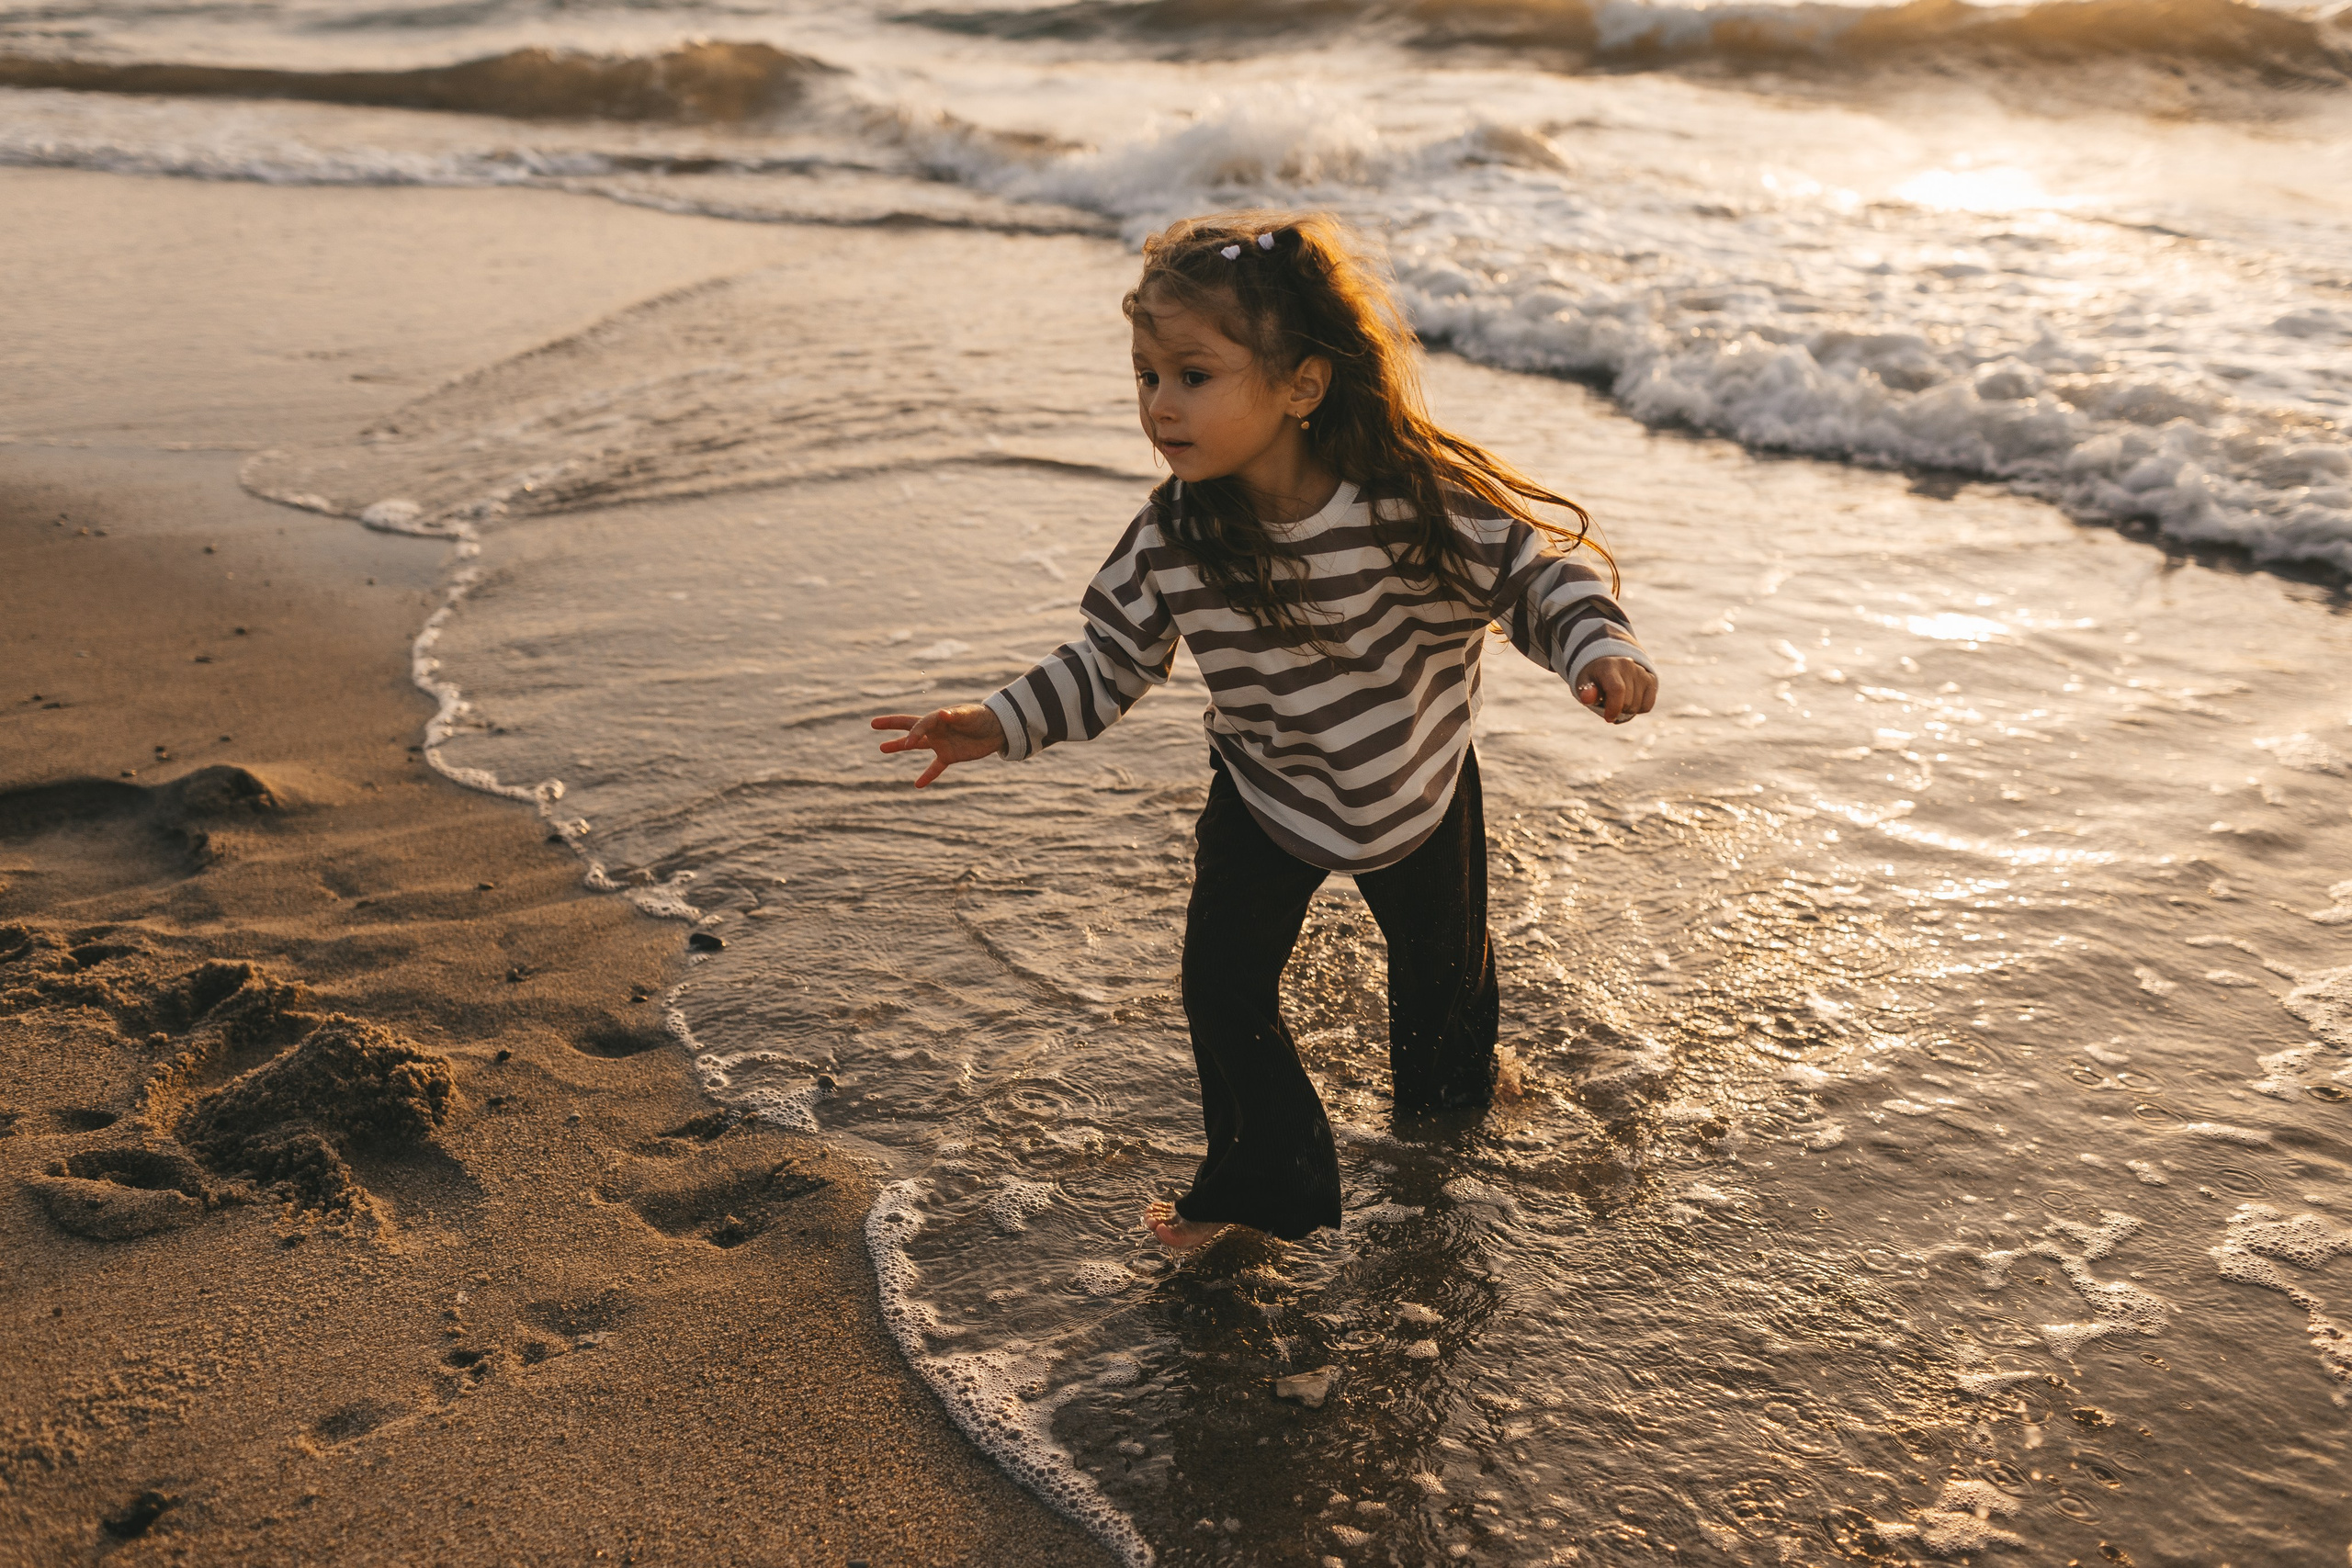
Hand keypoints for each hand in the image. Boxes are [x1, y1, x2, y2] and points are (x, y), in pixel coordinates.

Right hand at [871, 703, 1005, 786]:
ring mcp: (941, 743)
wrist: (998, 728)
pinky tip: (917, 785)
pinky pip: (935, 767)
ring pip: (917, 745)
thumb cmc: (983, 717)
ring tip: (882, 748)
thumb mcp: (970, 715)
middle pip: (910, 727)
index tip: (909, 745)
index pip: (921, 724)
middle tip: (874, 724)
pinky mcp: (950, 756)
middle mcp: (936, 730)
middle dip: (892, 725)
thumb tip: (942, 714)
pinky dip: (927, 776)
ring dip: (900, 746)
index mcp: (939, 718)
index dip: (915, 733)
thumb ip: (956, 715)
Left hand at [1575, 657, 1657, 725]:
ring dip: (1627, 710)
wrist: (1608, 665)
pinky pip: (1647, 706)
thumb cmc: (1594, 679)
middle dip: (1617, 709)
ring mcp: (1641, 672)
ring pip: (1638, 706)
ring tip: (1618, 700)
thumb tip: (1586, 698)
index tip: (1608, 718)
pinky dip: (1638, 709)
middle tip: (1609, 703)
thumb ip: (1586, 693)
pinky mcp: (1650, 679)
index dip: (1614, 708)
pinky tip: (1629, 700)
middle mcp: (1628, 666)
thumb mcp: (1584, 684)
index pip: (1617, 690)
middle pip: (1627, 702)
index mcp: (1609, 666)